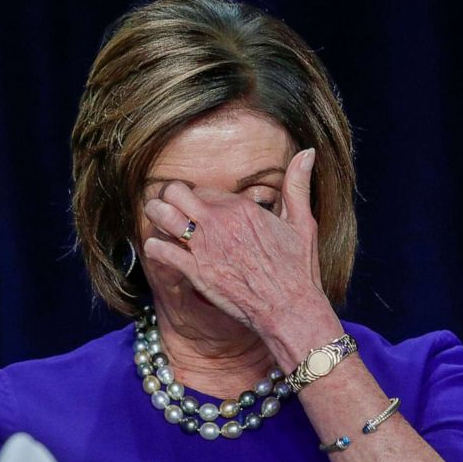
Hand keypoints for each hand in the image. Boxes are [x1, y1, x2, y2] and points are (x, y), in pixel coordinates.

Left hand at [142, 148, 326, 334]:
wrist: (289, 309)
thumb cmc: (298, 270)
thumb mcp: (302, 222)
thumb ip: (298, 185)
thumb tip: (307, 152)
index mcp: (242, 208)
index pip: (203, 189)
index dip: (198, 199)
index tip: (199, 209)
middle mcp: (219, 222)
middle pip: (175, 192)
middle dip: (169, 198)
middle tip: (170, 209)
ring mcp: (205, 247)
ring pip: (161, 215)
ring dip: (156, 216)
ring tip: (159, 222)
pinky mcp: (196, 272)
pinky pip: (160, 251)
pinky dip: (155, 248)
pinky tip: (161, 250)